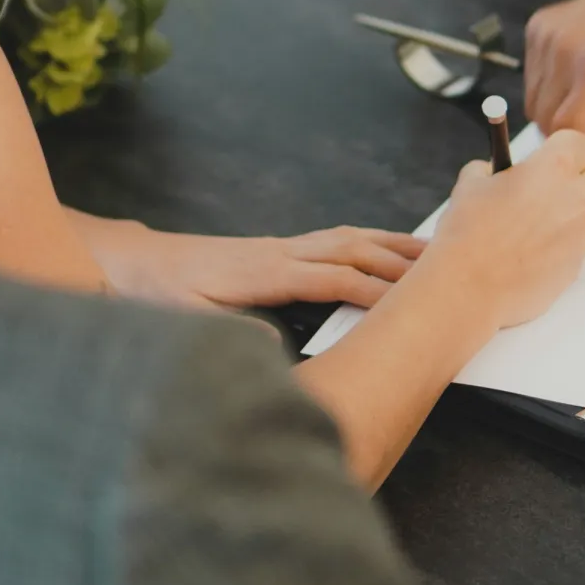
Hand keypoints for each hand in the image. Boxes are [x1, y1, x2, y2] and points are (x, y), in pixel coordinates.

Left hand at [82, 221, 425, 310]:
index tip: (411, 301)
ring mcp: (282, 246)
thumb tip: (271, 346)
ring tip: (434, 251)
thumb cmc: (160, 291)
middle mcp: (280, 252)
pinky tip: (386, 248)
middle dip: (400, 260)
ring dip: (392, 244)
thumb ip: (229, 332)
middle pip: (352, 248)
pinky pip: (336, 240)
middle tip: (448, 270)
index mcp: (265, 272)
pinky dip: (369, 241)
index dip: (375, 289)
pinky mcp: (279, 249)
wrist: (136, 262)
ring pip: (349, 238)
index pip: (333, 277)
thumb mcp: (186, 320)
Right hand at [417, 130, 584, 327]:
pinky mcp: (575, 269)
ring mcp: (580, 238)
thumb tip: (497, 173)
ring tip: (524, 236)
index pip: (580, 142)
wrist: (467, 289)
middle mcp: (576, 200)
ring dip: (566, 221)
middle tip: (557, 190)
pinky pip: (572, 252)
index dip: (563, 150)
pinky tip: (523, 261)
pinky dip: (554, 253)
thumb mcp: (469, 185)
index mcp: (553, 169)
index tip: (547, 160)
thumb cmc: (467, 233)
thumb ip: (492, 171)